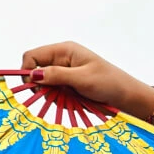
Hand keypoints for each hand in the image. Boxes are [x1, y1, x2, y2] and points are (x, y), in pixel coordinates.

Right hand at [20, 41, 153, 118]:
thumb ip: (57, 76)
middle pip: (35, 72)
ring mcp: (64, 74)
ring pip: (44, 86)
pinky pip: (54, 95)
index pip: (32, 56)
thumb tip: (33, 74)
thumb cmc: (109, 83)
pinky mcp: (68, 86)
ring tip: (70, 100)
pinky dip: (60, 101)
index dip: (28, 71)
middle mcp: (62, 60)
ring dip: (53, 96)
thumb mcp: (82, 79)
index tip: (34, 88)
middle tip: (55, 97)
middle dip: (42, 87)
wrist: (126, 96)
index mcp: (64, 51)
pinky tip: (74, 102)